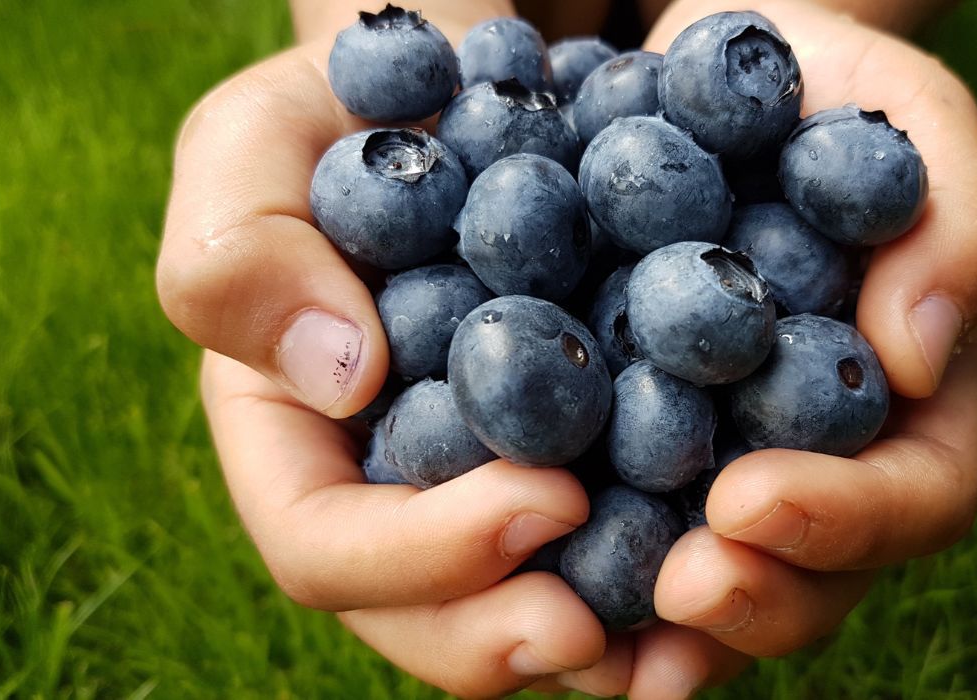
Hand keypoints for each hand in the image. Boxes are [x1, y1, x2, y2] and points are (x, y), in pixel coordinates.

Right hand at [158, 33, 628, 696]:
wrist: (463, 102)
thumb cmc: (345, 117)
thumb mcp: (254, 144)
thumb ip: (242, 255)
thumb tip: (338, 379)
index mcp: (297, 440)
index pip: (325, 546)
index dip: (423, 556)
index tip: (547, 502)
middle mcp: (389, 490)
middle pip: (424, 616)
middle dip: (508, 634)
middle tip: (604, 630)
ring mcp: (481, 487)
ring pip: (523, 606)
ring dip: (602, 641)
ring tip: (684, 627)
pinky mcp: (575, 460)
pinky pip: (613, 542)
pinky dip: (667, 568)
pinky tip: (734, 558)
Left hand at [626, 0, 976, 692]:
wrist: (694, 76)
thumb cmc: (817, 82)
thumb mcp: (902, 108)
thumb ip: (954, 217)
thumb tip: (916, 357)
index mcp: (906, 398)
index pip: (915, 496)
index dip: (843, 520)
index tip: (748, 501)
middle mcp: (817, 454)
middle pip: (815, 575)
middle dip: (754, 598)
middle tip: (676, 593)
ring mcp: (722, 460)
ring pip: (712, 582)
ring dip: (656, 627)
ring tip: (587, 640)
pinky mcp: (627, 445)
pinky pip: (610, 530)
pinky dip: (570, 573)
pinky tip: (509, 579)